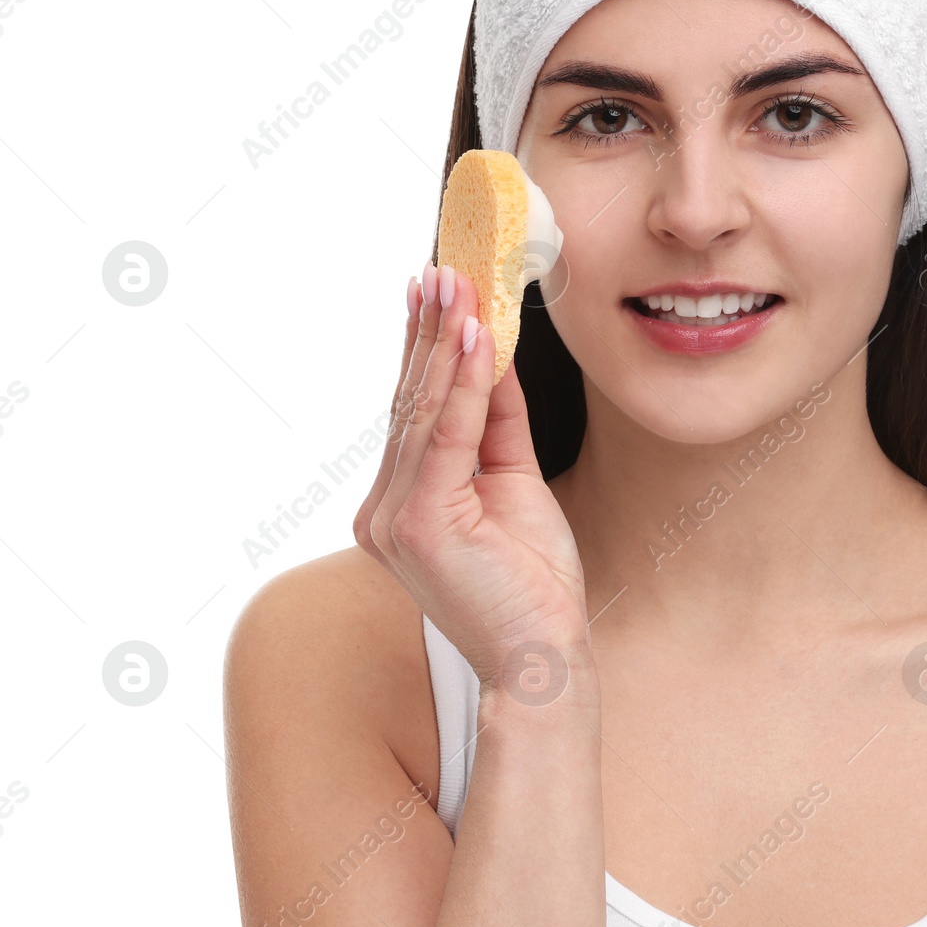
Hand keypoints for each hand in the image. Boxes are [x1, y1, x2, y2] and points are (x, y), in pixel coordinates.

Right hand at [354, 264, 592, 691]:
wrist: (544, 658)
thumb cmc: (532, 584)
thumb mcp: (515, 484)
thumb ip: (498, 423)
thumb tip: (495, 354)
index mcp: (398, 505)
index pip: (413, 412)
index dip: (423, 347)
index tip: (434, 291)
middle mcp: (382, 510)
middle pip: (411, 402)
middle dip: (429, 331)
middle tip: (444, 268)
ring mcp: (393, 519)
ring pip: (425, 412)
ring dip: (445, 342)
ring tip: (459, 285)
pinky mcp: (418, 523)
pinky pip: (448, 436)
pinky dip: (466, 382)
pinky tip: (477, 338)